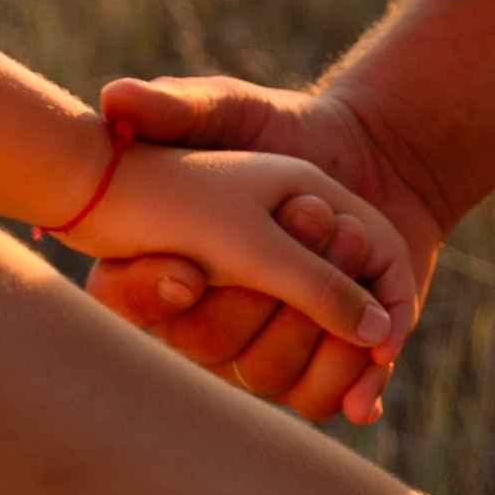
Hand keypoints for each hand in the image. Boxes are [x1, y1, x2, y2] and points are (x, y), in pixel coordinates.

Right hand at [81, 75, 445, 425]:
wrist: (372, 157)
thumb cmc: (285, 127)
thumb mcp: (233, 106)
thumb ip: (177, 104)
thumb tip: (113, 97)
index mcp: (166, 261)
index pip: (126, 301)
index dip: (147, 294)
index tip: (187, 270)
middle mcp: (206, 317)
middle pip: (210, 346)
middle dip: (262, 287)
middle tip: (320, 218)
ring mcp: (259, 349)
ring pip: (268, 376)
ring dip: (318, 321)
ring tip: (355, 244)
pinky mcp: (314, 366)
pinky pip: (320, 397)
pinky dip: (355, 373)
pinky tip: (381, 336)